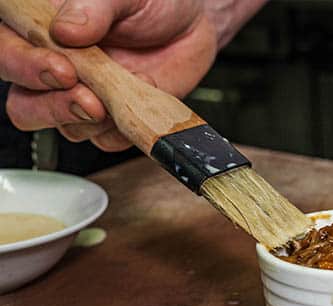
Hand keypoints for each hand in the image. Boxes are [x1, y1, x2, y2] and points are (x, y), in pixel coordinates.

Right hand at [2, 0, 217, 150]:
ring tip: (117, 99)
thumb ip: (94, 7)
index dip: (24, 64)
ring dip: (90, 121)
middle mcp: (55, 65)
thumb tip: (66, 29)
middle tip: (88, 99)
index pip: (8, 49)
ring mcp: (82, 96)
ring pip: (63, 128)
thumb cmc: (153, 2)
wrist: (191, 24)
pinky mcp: (111, 119)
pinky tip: (138, 99)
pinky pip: (105, 140)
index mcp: (41, 26)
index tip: (61, 69)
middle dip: (53, 107)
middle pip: (24, 102)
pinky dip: (122, 128)